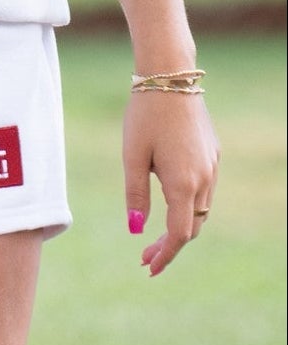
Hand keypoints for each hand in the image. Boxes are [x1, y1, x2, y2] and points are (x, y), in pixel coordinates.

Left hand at [125, 90, 219, 277]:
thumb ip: (135, 195)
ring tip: (154, 233)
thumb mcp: (132, 156)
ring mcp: (212, 166)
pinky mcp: (213, 153)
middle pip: (192, 226)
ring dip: (181, 224)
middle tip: (144, 256)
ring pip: (200, 209)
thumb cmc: (145, 114)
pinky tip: (170, 200)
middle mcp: (204, 179)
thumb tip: (136, 229)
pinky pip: (204, 189)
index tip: (148, 268)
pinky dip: (189, 204)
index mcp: (183, 183)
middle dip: (170, 244)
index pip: (179, 234)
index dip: (165, 255)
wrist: (170, 76)